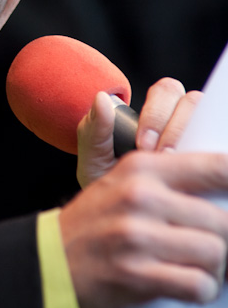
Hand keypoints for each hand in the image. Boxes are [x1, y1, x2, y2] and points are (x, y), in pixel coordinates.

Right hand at [59, 147, 227, 307]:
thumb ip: (171, 178)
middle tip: (208, 251)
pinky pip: (197, 285)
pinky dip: (201, 291)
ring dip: (214, 270)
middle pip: (221, 220)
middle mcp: (140, 196)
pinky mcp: (135, 273)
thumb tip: (225, 184)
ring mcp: (136, 235)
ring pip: (215, 253)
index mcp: (142, 167)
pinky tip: (188, 287)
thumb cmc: (94, 224)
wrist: (49, 261)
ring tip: (196, 269)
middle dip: (222, 242)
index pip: (216, 167)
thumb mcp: (123, 181)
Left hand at [76, 77, 202, 187]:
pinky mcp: (204, 158)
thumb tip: (100, 98)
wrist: (120, 216)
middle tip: (157, 156)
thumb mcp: (94, 158)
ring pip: (206, 122)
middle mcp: (179, 119)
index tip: (142, 143)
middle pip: (191, 103)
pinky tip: (186, 175)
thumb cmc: (106, 180)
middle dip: (173, 129)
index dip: (157, 114)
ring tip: (170, 167)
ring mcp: (195, 137)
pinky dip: (203, 158)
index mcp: (152, 111)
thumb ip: (94, 129)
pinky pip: (212, 148)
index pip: (166, 91)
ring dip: (188, 142)